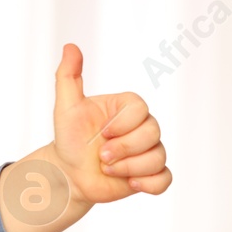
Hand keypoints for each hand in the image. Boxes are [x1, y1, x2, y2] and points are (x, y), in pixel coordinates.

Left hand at [51, 43, 169, 203]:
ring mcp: (147, 152)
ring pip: (158, 158)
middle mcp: (142, 127)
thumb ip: (68, 77)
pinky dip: (149, 184)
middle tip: (102, 157)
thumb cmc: (69, 139)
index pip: (141, 109)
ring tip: (109, 170)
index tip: (102, 133)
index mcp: (128, 108)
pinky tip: (129, 184)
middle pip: (153, 134)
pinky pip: (165, 180)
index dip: (122, 125)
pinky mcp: (149, 176)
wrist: (68, 174)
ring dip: (129, 168)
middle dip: (123, 149)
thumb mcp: (66, 108)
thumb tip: (70, 46)